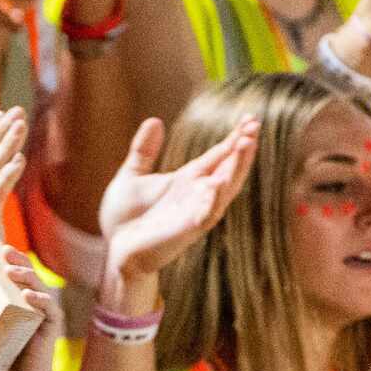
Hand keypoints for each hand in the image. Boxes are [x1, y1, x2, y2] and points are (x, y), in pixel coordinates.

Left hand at [100, 113, 256, 288]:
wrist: (115, 250)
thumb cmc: (125, 219)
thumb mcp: (132, 176)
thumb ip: (144, 151)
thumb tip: (155, 120)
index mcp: (187, 181)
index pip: (218, 156)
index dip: (234, 139)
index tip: (251, 119)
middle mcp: (197, 195)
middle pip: (228, 169)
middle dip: (242, 149)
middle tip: (255, 126)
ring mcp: (194, 213)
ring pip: (224, 190)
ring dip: (237, 168)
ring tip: (247, 145)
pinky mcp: (186, 231)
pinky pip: (205, 216)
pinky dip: (213, 200)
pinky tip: (219, 183)